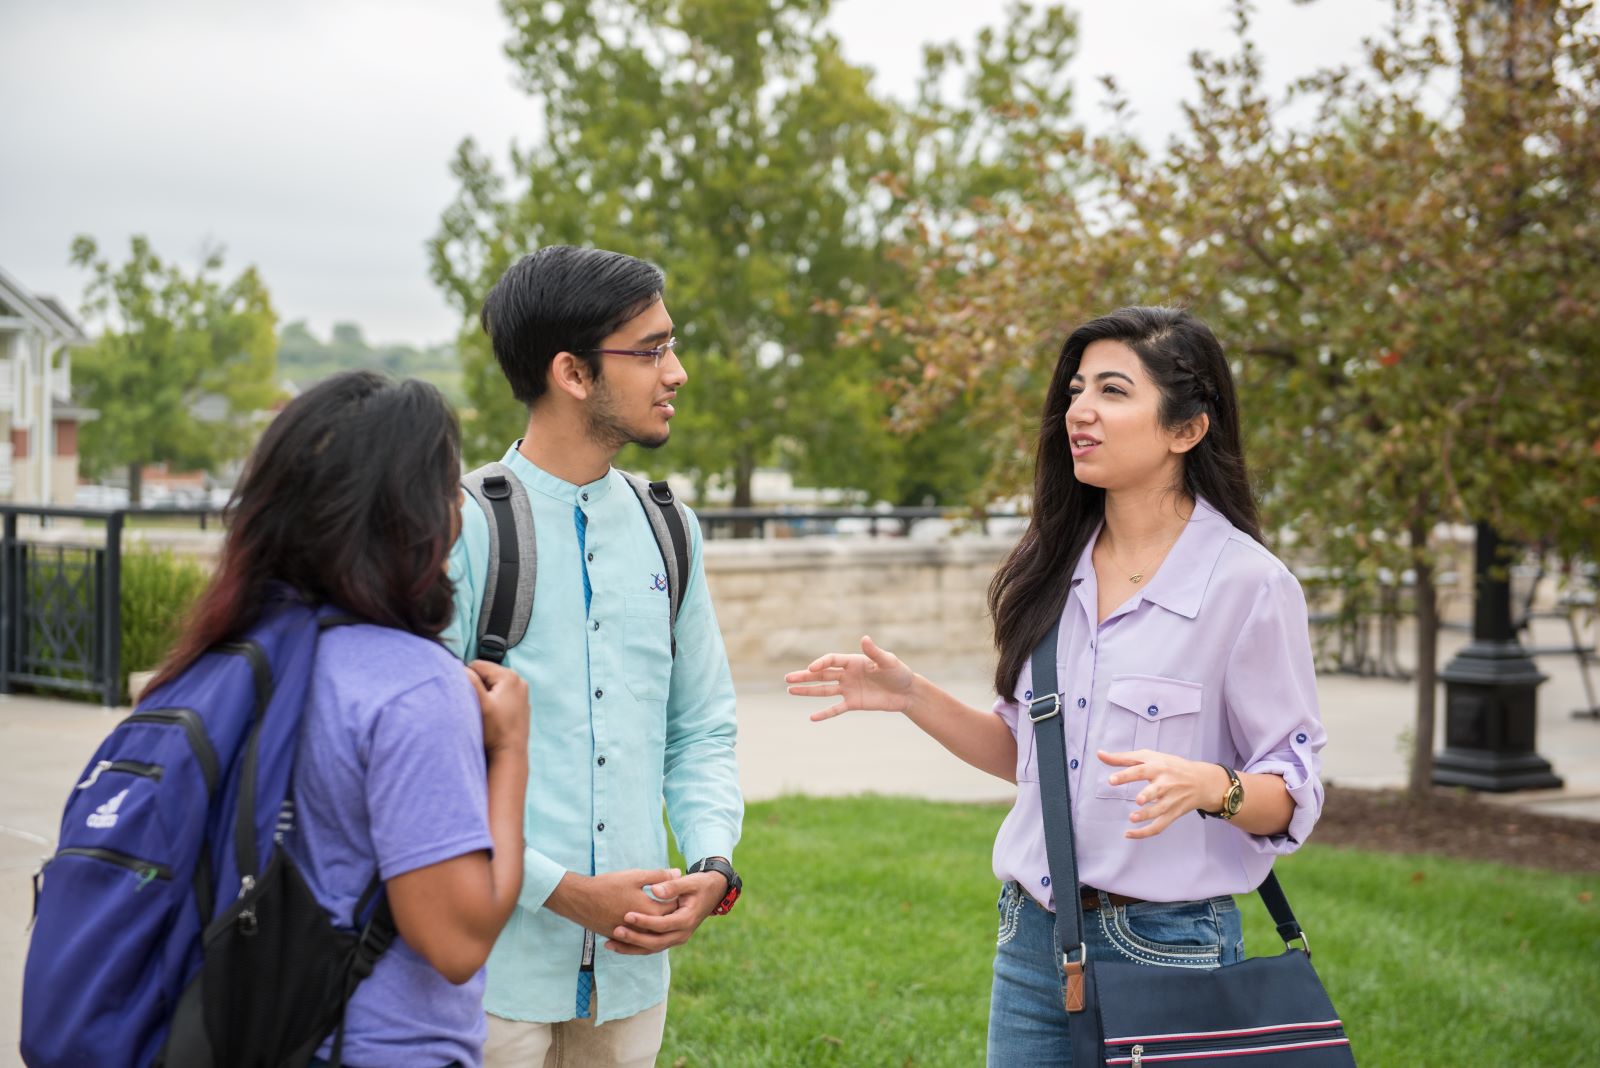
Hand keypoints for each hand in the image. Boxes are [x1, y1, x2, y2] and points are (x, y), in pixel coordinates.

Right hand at [466, 660, 529, 756]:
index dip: (467, 678)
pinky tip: (493, 717)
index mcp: (509, 676)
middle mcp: (519, 681)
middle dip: (477, 687)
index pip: (477, 665)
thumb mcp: (480, 703)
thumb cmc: (495, 731)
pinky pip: (501, 696)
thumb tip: (460, 667)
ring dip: (485, 695)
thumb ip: (470, 681)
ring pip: (492, 686)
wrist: (510, 754)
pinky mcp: (520, 705)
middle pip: (486, 675)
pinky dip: (494, 703)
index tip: (468, 695)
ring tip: (485, 713)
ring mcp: (521, 693)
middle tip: (477, 706)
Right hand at [547, 869, 680, 942]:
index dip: (677, 898)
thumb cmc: (608, 885)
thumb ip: (658, 876)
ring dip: (656, 925)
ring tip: (657, 911)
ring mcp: (629, 936)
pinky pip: (635, 941)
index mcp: (649, 912)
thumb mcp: (635, 876)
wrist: (579, 900)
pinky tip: (643, 926)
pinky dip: (641, 934)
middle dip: (669, 912)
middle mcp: (641, 929)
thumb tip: (677, 873)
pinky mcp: (618, 938)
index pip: (672, 908)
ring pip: (650, 935)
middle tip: (673, 900)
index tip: (679, 890)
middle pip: (663, 923)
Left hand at [604, 870, 727, 955]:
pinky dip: (634, 947)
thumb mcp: (690, 882)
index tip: (627, 915)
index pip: (662, 924)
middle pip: (655, 942)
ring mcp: (676, 939)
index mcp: (686, 920)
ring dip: (630, 948)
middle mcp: (682, 934)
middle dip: (634, 939)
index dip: (644, 921)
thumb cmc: (700, 884)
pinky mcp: (669, 939)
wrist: (712, 892)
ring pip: (651, 948)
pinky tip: (617, 944)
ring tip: (609, 944)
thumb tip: (655, 890)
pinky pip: (650, 947)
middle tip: (615, 931)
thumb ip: (672, 885)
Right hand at [785, 636, 916, 719]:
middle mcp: (847, 674)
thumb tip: (864, 639)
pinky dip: (825, 713)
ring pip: (824, 690)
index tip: (811, 668)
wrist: (907, 692)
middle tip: (787, 679)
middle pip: (821, 674)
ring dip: (807, 691)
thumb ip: (875, 652)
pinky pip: (836, 709)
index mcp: (853, 661)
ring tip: (790, 690)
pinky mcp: (854, 703)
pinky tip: (812, 718)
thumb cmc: (899, 672)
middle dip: (804, 676)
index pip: (831, 661)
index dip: (820, 663)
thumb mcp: (888, 661)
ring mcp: (849, 689)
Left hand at [1099, 750, 1228, 839]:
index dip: (1126, 775)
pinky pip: (1159, 826)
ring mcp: (1170, 800)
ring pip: (1159, 810)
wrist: (1202, 781)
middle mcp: (1165, 783)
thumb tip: (1099, 754)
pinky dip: (1145, 833)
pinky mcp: (1173, 814)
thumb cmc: (1170, 766)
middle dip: (1147, 795)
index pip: (1141, 770)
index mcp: (1158, 767)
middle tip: (1137, 800)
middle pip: (1156, 790)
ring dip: (1147, 815)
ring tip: (1132, 818)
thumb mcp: (1149, 757)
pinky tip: (1129, 834)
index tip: (1111, 780)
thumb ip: (1123, 758)